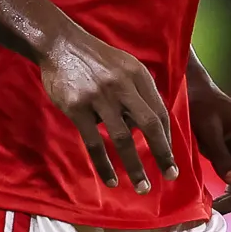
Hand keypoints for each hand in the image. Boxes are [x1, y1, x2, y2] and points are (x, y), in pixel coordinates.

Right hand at [36, 24, 175, 194]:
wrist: (60, 44)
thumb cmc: (95, 59)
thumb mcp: (125, 66)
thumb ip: (138, 92)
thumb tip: (147, 127)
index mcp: (138, 76)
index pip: (159, 111)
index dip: (167, 138)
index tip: (170, 158)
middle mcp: (122, 86)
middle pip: (149, 125)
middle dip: (163, 154)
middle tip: (170, 175)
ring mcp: (99, 97)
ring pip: (122, 138)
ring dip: (135, 166)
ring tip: (143, 187)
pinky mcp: (77, 108)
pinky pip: (94, 142)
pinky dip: (104, 164)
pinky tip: (111, 179)